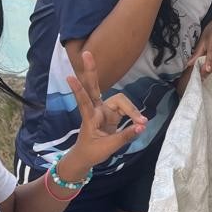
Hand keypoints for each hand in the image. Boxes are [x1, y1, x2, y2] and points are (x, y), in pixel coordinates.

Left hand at [62, 51, 146, 173]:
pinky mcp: (111, 114)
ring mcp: (104, 110)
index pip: (84, 100)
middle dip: (91, 70)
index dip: (78, 89)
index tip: (69, 77)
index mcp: (90, 117)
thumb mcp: (109, 147)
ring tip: (142, 121)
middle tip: (86, 54)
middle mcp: (96, 109)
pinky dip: (134, 114)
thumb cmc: (92, 152)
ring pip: (120, 100)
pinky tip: (140, 121)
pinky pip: (125, 109)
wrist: (85, 157)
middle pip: (93, 86)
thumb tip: (142, 126)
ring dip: (132, 109)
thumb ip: (126, 135)